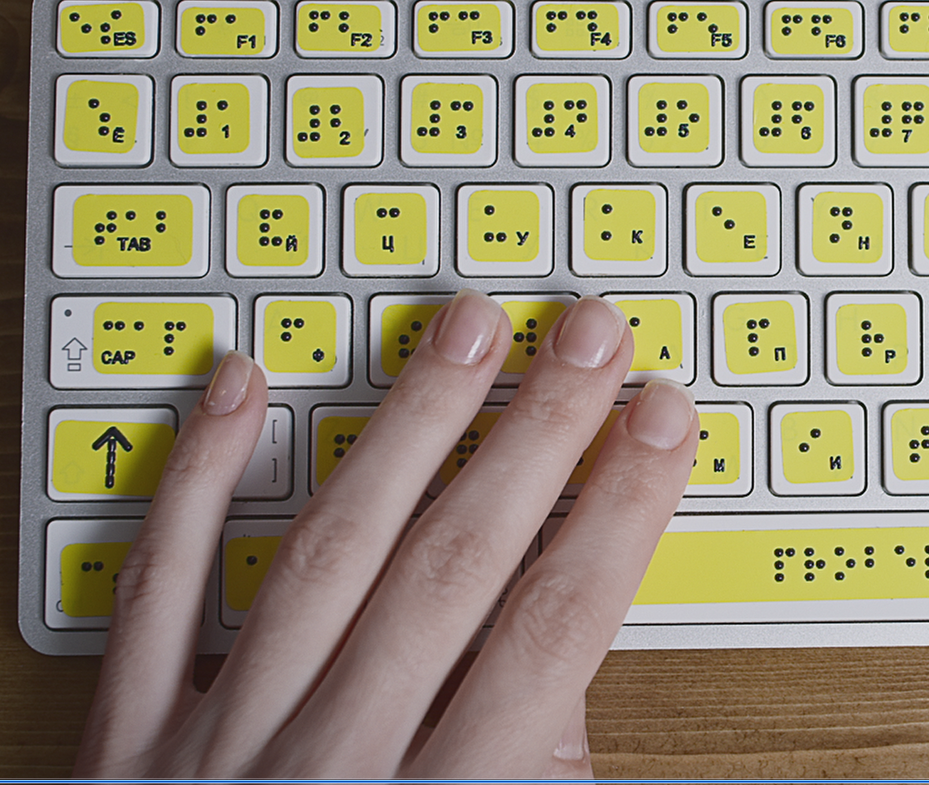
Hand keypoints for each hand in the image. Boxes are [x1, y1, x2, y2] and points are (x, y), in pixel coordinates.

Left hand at [73, 291, 698, 777]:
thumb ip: (548, 775)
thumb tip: (569, 664)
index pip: (554, 629)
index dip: (619, 511)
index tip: (658, 420)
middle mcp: (333, 771)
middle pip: (454, 568)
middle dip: (534, 437)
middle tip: (586, 335)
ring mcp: (221, 752)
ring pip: (328, 554)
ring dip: (404, 428)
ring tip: (461, 330)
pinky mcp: (128, 747)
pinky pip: (158, 594)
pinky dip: (196, 484)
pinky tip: (240, 390)